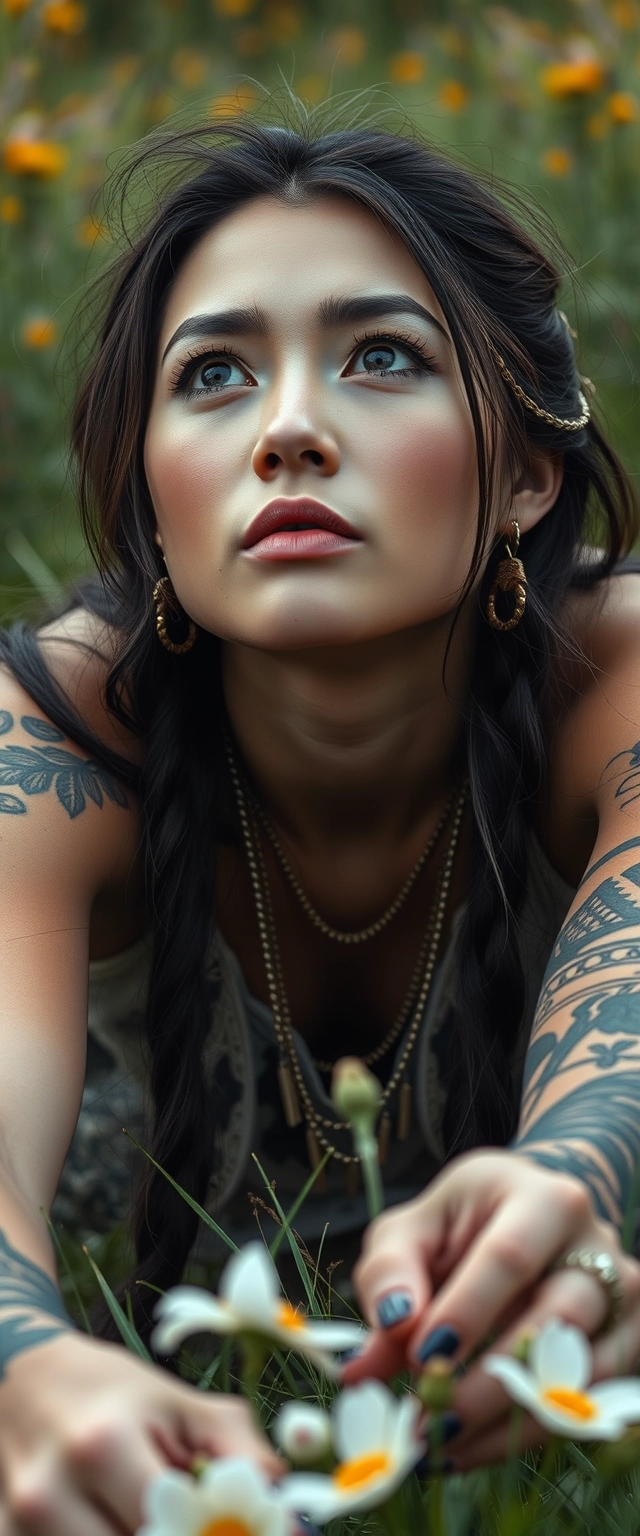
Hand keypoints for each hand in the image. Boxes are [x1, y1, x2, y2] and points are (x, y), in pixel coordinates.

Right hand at [0, 1330, 281, 1533]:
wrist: (26, 1382)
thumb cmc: (115, 1391)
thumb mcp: (182, 1404)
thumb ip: (242, 1455)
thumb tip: (288, 1520)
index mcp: (102, 1446)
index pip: (171, 1529)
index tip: (243, 1533)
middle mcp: (50, 1494)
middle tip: (201, 1526)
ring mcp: (19, 1526)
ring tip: (161, 1521)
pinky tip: (121, 1525)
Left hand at [345, 1150, 639, 1468]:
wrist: (528, 1220)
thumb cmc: (461, 1223)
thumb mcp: (413, 1229)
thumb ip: (388, 1281)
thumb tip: (365, 1362)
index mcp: (542, 1199)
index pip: (508, 1257)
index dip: (468, 1312)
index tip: (419, 1357)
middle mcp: (596, 1245)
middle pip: (557, 1321)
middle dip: (489, 1380)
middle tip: (426, 1420)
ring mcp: (623, 1298)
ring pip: (580, 1373)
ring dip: (507, 1420)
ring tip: (440, 1444)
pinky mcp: (628, 1344)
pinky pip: (588, 1405)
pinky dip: (526, 1434)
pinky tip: (470, 1448)